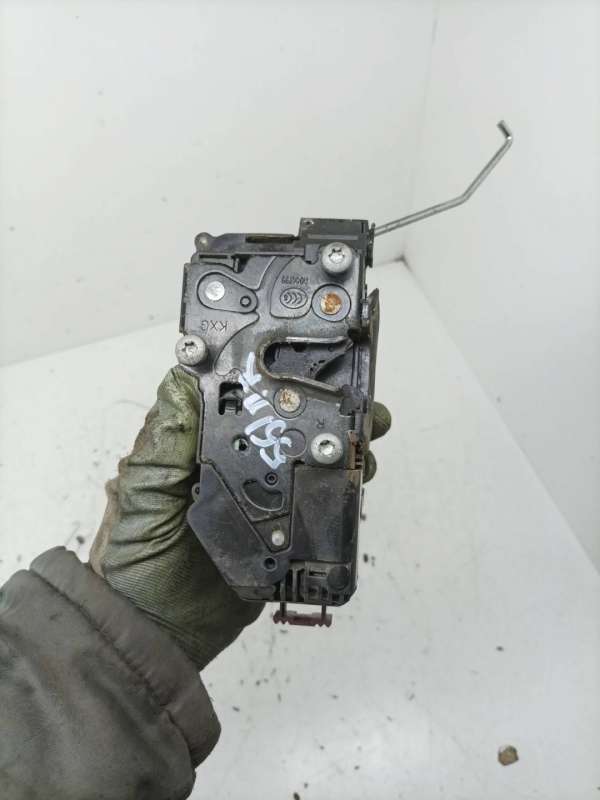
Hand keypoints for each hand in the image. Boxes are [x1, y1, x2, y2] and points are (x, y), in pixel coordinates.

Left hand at [90, 366, 389, 669]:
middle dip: (328, 414)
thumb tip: (184, 377)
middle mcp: (235, 470)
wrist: (154, 631)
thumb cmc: (134, 559)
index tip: (311, 367)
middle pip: (288, 431)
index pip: (242, 403)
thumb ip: (167, 439)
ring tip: (365, 447)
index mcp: (200, 449)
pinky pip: (316, 514)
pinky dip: (340, 498)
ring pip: (310, 468)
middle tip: (361, 410)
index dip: (276, 381)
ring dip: (341, 453)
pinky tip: (356, 487)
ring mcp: (261, 505)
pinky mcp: (281, 540)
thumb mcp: (143, 490)